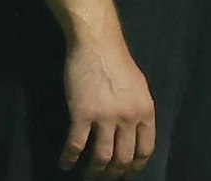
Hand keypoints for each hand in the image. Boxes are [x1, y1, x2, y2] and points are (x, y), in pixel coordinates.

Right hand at [62, 34, 155, 178]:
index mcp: (145, 111)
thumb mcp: (139, 87)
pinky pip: (76, 145)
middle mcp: (128, 118)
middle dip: (113, 175)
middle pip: (123, 159)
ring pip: (101, 158)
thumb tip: (134, 132)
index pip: (145, 150)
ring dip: (93, 173)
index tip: (127, 174)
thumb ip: (138, 110)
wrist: (96, 43)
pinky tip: (65, 164)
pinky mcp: (82, 114)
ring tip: (86, 178)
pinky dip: (69, 158)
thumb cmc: (116, 61)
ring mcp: (105, 117)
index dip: (135, 167)